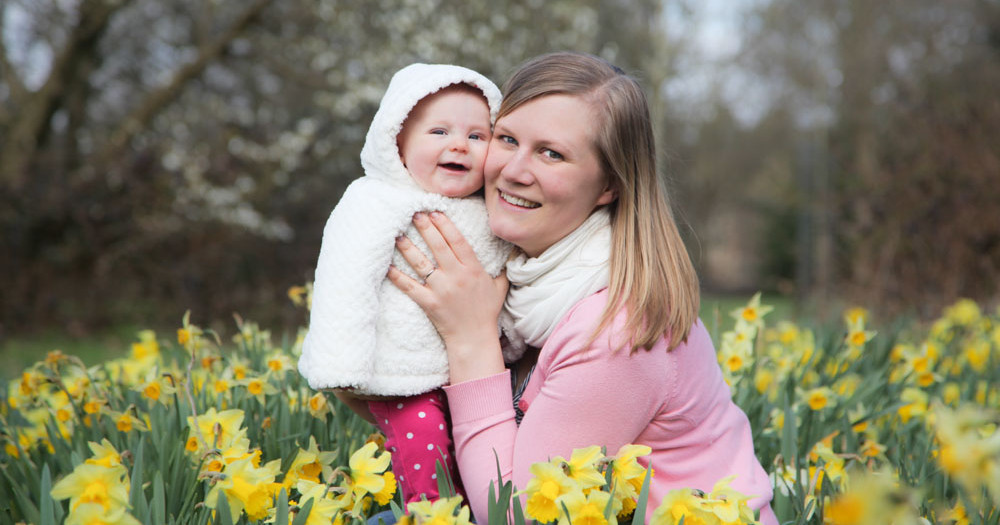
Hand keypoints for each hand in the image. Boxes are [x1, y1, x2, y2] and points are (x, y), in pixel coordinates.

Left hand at [387, 211, 507, 382]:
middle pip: (438, 246)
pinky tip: (388, 266)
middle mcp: (456, 276)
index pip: (457, 241)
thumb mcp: (500, 286)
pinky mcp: (429, 303)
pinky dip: (398, 277)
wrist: (474, 339)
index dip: (445, 225)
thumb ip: (503, 267)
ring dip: (408, 247)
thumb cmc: (486, 312)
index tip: (435, 211)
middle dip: (425, 228)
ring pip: (421, 263)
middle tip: (414, 213)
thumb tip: (513, 249)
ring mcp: (441, 289)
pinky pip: (410, 287)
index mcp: (473, 269)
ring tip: (397, 234)